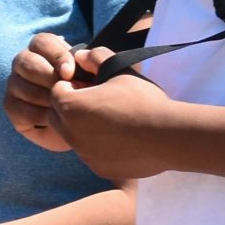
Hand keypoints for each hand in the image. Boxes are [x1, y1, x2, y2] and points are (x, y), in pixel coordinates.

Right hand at [5, 32, 84, 152]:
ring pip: (22, 86)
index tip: (70, 73)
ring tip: (65, 109)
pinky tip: (55, 120)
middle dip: (49, 78)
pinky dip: (40, 116)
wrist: (81, 125)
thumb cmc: (87, 94)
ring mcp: (14, 84)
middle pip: (26, 62)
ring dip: (46, 99)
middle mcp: (24, 63)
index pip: (41, 42)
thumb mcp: (93, 76)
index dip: (56, 56)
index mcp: (42, 49)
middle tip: (67, 93)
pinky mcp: (11, 106)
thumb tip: (83, 57)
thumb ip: (90, 63)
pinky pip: (20, 108)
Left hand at [46, 54, 186, 180]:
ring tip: (113, 121)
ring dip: (84, 128)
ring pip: (73, 137)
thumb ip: (95, 57)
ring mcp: (83, 154)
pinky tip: (122, 140)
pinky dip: (99, 147)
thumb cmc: (142, 100)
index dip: (73, 86)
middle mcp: (70, 133)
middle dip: (71, 108)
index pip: (57, 91)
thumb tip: (80, 55)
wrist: (168, 136)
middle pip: (57, 116)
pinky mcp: (98, 168)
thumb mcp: (119, 70)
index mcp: (70, 106)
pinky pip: (90, 154)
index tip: (92, 86)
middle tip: (98, 103)